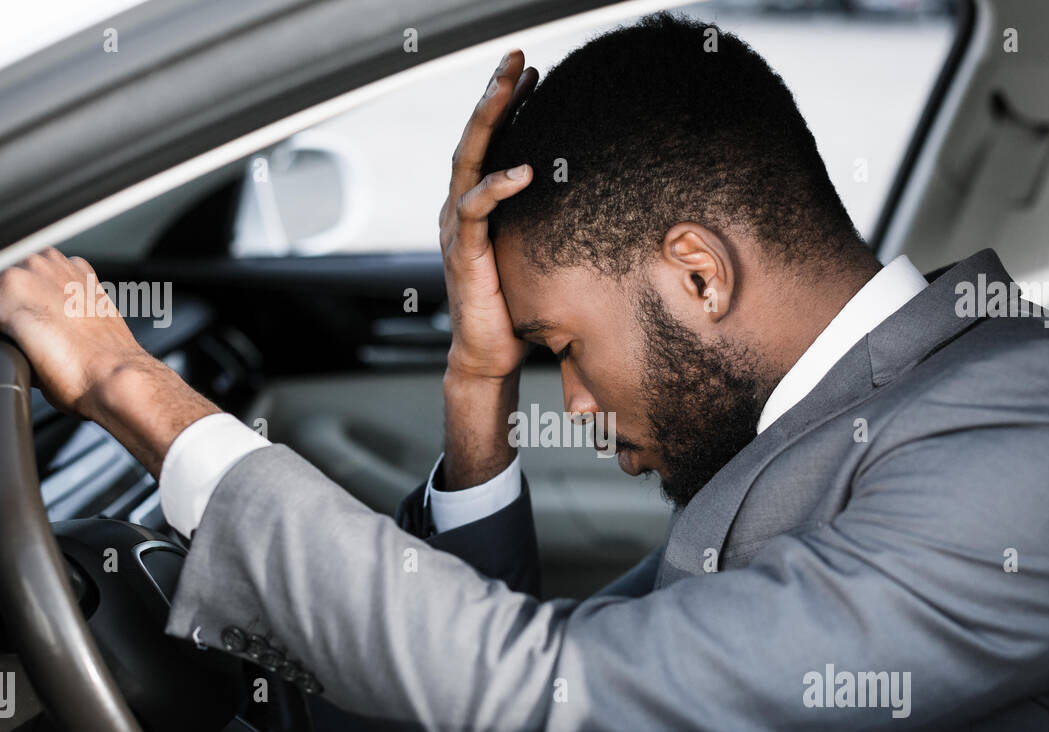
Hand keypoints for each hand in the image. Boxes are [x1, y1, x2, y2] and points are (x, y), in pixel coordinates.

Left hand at [0, 247, 151, 418]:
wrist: (117, 379)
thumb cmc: (107, 366)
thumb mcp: (84, 328)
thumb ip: (56, 317)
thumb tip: (30, 335)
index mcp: (69, 268)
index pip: (17, 288)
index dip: (7, 323)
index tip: (13, 348)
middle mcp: (46, 262)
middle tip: (1, 359)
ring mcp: (24, 274)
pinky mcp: (3, 296)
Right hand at [439, 49, 537, 381]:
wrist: (489, 356)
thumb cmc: (516, 311)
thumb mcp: (536, 256)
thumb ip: (546, 226)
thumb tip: (591, 204)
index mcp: (475, 208)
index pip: (489, 144)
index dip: (508, 107)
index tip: (533, 74)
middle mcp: (460, 210)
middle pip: (474, 138)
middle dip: (494, 94)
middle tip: (515, 57)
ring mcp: (457, 230)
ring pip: (467, 160)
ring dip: (488, 120)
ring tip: (509, 86)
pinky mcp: (463, 254)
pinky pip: (475, 211)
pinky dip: (497, 187)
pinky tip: (524, 169)